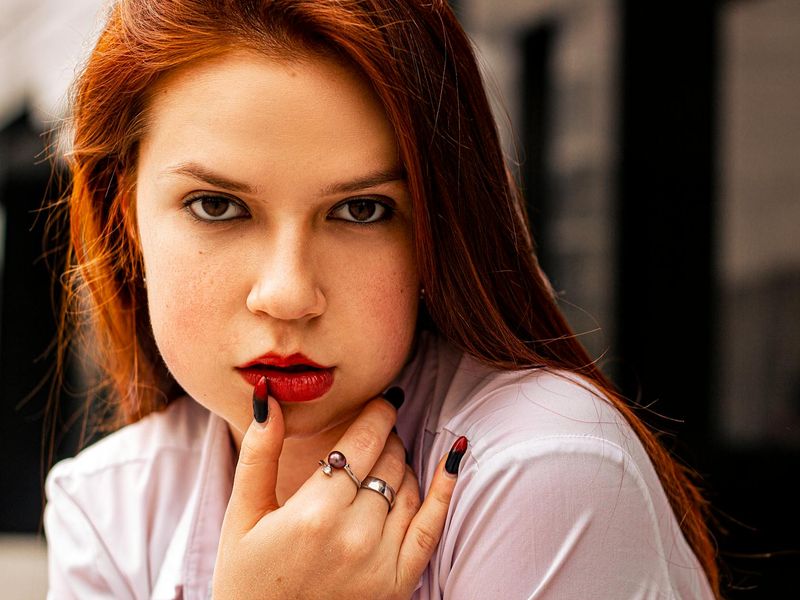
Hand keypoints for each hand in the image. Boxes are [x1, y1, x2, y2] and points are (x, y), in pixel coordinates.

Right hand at [212, 388, 460, 598]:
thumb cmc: (246, 577)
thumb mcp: (243, 514)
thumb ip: (259, 454)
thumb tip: (268, 395)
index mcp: (313, 512)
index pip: (363, 442)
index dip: (377, 414)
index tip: (383, 400)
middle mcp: (353, 535)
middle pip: (387, 461)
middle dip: (386, 437)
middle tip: (377, 430)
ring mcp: (380, 561)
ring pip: (409, 487)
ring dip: (404, 462)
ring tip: (389, 454)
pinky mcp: (397, 584)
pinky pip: (432, 527)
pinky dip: (445, 490)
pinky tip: (454, 459)